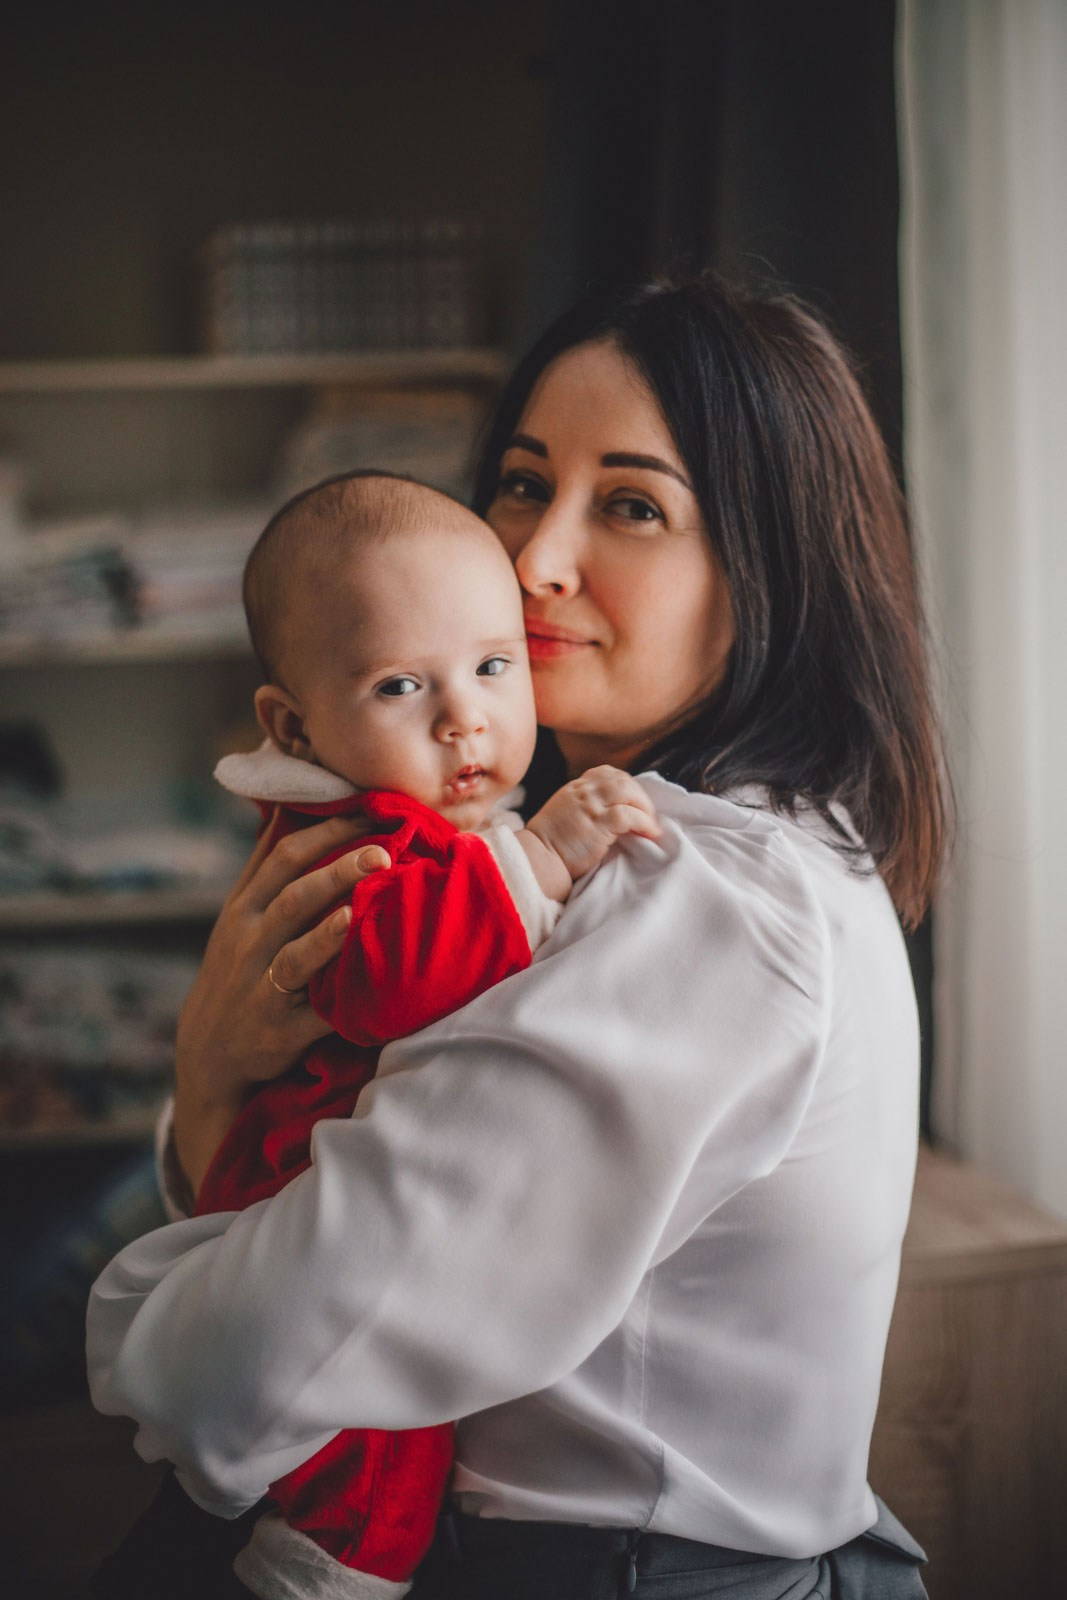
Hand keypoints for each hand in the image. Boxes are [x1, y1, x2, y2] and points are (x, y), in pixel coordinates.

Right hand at [174, 809, 390, 1194]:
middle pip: (293, 899)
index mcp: (244, 909)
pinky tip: (358, 984)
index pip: (284, 857)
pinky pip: (312, 1015)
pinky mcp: (279, 1032)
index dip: (326, 832)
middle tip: (383, 852)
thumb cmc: (238, 967)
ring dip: (330, 933)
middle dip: (336, 872)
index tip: (369, 811)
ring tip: (360, 909)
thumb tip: (291, 804)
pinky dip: (333, 1001)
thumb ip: (265, 864)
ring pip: (296, 956)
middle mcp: (249, 944)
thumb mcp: (239, 914)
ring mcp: (262, 989)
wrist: (210, 1053)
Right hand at [523, 766, 661, 893]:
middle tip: (647, 815)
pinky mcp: (598, 824)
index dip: (625, 784)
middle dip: (640, 796)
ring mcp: (590, 806)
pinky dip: (644, 822)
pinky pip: (629, 815)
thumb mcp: (562, 814)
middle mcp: (583, 791)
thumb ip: (581, 807)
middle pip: (622, 780)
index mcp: (575, 788)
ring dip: (645, 807)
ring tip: (650, 824)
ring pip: (628, 792)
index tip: (633, 801)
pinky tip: (648, 833)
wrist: (536, 859)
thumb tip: (607, 813)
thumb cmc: (548, 845)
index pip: (607, 773)